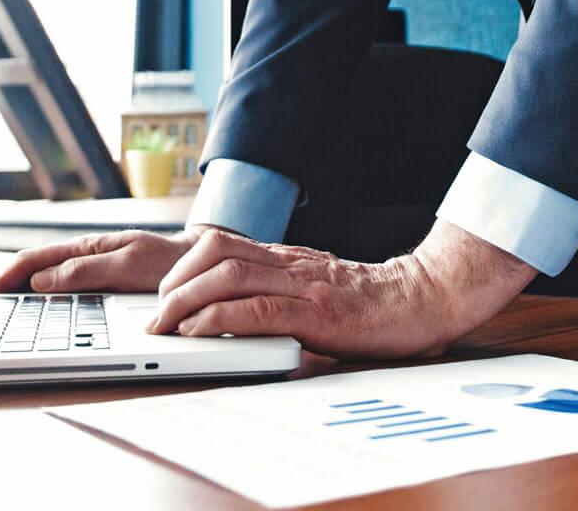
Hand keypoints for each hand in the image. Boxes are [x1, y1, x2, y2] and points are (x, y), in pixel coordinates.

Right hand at [0, 226, 209, 293]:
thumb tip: (42, 280)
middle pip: (28, 267)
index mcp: (86, 247)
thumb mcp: (131, 263)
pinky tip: (17, 304)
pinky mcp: (93, 282)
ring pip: (37, 277)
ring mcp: (86, 268)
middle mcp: (82, 255)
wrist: (199, 261)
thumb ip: (87, 270)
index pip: (35, 259)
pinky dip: (28, 293)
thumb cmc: (169, 262)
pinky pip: (53, 287)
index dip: (5, 275)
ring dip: (7, 288)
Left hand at [147, 221, 536, 358]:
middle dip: (171, 281)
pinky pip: (256, 309)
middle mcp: (288, 263)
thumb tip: (228, 319)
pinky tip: (200, 334)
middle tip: (154, 315)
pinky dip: (218, 319)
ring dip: (184, 301)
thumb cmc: (370, 304)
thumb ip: (278, 295)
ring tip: (166, 327)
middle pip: (211, 251)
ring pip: (225, 275)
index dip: (179, 265)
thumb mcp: (315, 290)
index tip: (158, 294)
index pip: (218, 244)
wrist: (423, 299)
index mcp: (285, 258)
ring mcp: (302, 283)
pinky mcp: (316, 311)